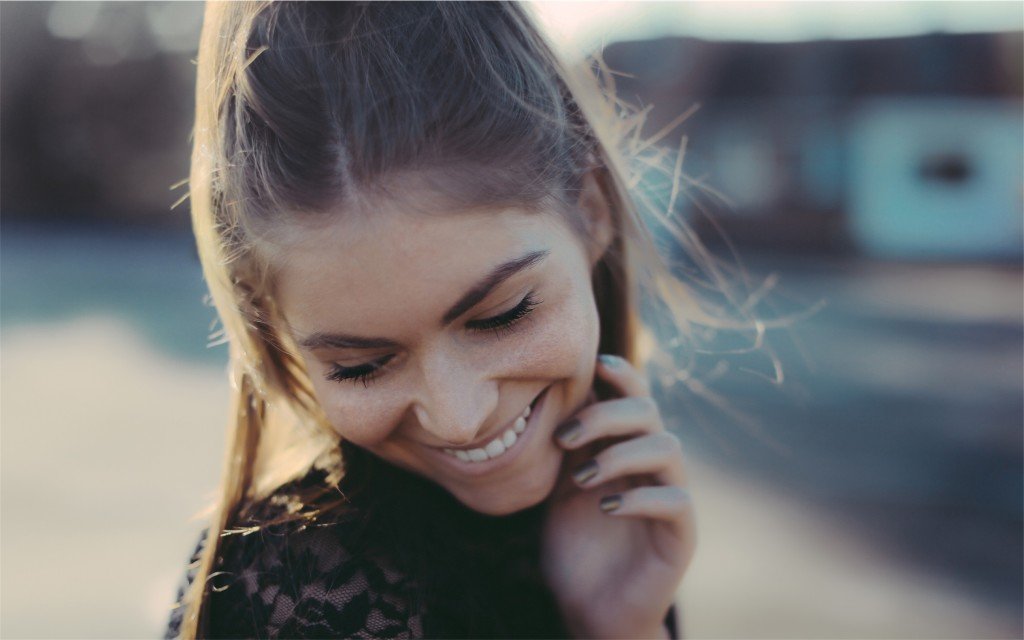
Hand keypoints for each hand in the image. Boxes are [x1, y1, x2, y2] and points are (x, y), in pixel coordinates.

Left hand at [540, 354, 696, 638]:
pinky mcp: (681, 534)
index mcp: (627, 448)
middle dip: (607, 415)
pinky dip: (639, 497)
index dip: (622, 375)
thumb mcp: (561, 487)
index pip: (635, 397)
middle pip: (651, 413)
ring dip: (620, 454)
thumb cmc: (574, 545)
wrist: (590, 608)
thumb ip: (568, 446)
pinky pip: (675, 501)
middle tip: (565, 438)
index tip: (594, 365)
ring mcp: (672, 498)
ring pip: (668, 448)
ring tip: (581, 479)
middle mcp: (654, 467)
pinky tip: (605, 508)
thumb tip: (560, 394)